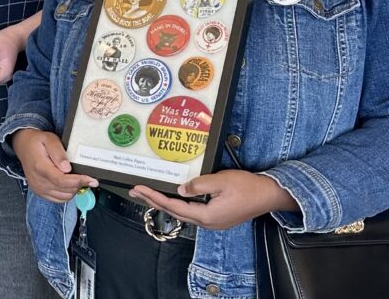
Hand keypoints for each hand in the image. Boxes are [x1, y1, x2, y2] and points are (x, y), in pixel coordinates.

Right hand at [12, 129, 96, 202]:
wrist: (24, 147)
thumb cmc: (37, 142)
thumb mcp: (48, 139)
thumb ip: (58, 152)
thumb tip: (67, 168)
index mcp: (40, 168)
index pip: (62, 180)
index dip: (79, 181)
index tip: (92, 180)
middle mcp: (38, 182)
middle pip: (66, 190)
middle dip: (79, 184)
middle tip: (85, 175)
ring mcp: (39, 189)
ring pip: (65, 196)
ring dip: (74, 189)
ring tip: (75, 177)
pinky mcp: (40, 193)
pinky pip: (59, 199)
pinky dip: (67, 193)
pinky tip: (69, 183)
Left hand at [129, 169, 296, 230]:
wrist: (269, 195)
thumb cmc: (248, 187)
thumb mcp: (220, 180)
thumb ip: (198, 185)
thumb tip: (180, 189)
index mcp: (206, 215)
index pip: (172, 206)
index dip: (153, 197)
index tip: (139, 188)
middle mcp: (207, 223)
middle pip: (173, 212)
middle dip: (152, 201)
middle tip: (135, 191)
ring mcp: (212, 222)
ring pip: (182, 213)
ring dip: (163, 203)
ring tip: (148, 194)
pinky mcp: (216, 218)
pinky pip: (191, 212)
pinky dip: (177, 205)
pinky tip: (171, 198)